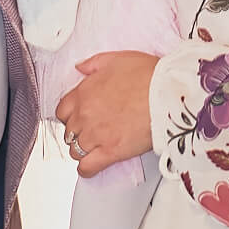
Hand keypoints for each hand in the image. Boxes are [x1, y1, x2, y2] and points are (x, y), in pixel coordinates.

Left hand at [56, 51, 159, 176]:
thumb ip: (93, 64)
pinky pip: (87, 167)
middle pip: (69, 131)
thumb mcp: (117, 59)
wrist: (167, 94)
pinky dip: (86, 169)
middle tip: (91, 130)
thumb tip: (80, 68)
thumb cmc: (148, 76)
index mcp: (84, 92)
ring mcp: (96, 135)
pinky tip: (91, 166)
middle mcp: (85, 115)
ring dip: (82, 149)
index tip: (78, 116)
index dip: (70, 115)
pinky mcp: (111, 152)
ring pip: (75, 150)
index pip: (61, 110)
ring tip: (94, 147)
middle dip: (78, 132)